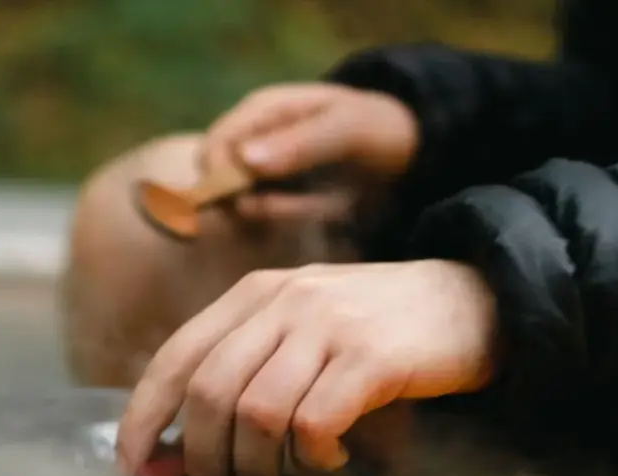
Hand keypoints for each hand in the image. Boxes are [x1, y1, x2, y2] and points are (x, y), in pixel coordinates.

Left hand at [115, 260, 498, 475]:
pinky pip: (314, 421)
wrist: (479, 297)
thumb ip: (248, 367)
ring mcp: (328, 325)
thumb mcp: (304, 327)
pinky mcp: (371, 356)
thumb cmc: (382, 329)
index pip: (175, 358)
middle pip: (208, 393)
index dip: (142, 419)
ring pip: (255, 413)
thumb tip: (181, 446)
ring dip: (255, 470)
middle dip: (202, 462)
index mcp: (255, 295)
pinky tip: (328, 460)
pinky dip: (311, 455)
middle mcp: (284, 301)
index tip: (134, 470)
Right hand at [203, 82, 419, 223]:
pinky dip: (290, 222)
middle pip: (217, 183)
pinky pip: (265, 219)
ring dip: (280, 216)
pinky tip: (323, 212)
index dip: (221, 182)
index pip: (212, 149)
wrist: (405, 150)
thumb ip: (301, 143)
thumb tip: (246, 161)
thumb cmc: (376, 128)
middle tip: (302, 208)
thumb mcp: (346, 130)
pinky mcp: (276, 195)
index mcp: (261, 110)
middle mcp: (252, 139)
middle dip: (252, 205)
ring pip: (242, 207)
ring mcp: (262, 169)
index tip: (253, 205)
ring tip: (326, 205)